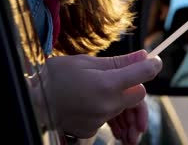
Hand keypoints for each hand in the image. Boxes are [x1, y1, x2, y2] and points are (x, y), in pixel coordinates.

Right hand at [41, 50, 160, 138]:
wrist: (32, 100)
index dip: (151, 66)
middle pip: (137, 96)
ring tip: (103, 89)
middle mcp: (107, 105)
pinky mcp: (92, 130)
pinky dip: (105, 110)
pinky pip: (107, 118)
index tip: (154, 61)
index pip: (141, 75)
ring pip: (123, 108)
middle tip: (125, 78)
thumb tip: (143, 56)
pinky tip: (91, 103)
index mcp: (106, 84)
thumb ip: (117, 62)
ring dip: (120, 100)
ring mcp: (100, 120)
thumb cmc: (55, 77)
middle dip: (134, 86)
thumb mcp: (85, 62)